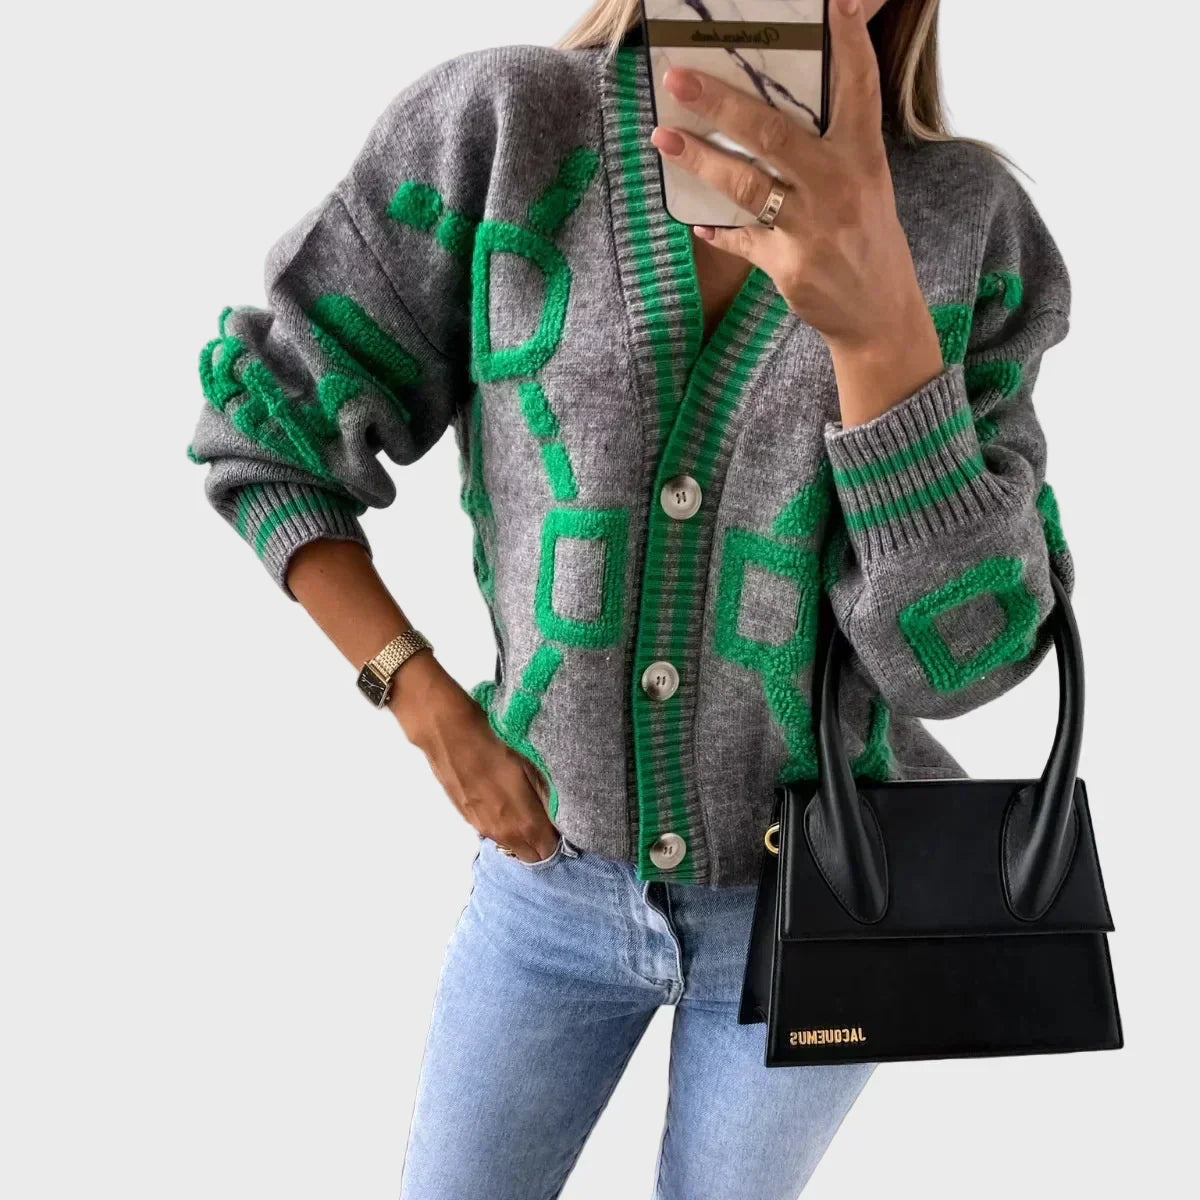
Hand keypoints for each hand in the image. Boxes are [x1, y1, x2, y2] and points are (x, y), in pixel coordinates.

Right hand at [389, 654, 558, 862]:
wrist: (448, 732)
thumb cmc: (496, 743)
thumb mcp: (530, 765)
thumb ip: (547, 796)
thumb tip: (560, 816)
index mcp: (523, 822)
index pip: (548, 851)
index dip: (559, 840)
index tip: (565, 824)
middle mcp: (502, 833)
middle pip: (529, 854)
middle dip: (542, 843)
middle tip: (549, 818)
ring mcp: (481, 827)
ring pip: (509, 844)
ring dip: (522, 835)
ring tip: (527, 808)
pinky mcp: (466, 817)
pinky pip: (492, 831)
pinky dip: (503, 825)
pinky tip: (504, 801)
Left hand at [649, 0, 943, 423]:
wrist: (879, 312)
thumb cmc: (865, 236)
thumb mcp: (862, 183)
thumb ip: (826, 147)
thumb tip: (770, 110)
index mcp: (862, 156)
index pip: (858, 88)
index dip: (849, 44)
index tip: (836, 2)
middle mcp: (838, 184)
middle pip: (772, 133)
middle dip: (721, 103)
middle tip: (678, 79)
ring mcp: (811, 227)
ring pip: (746, 185)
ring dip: (700, 160)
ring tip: (664, 139)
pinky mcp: (788, 265)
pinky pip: (741, 241)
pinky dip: (718, 231)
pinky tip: (697, 222)